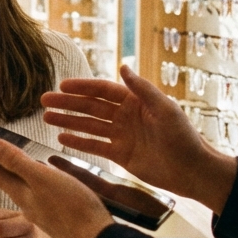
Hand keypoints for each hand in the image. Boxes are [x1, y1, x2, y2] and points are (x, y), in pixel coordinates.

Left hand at [0, 139, 115, 237]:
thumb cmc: (70, 208)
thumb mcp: (41, 178)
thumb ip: (16, 161)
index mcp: (22, 193)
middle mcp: (30, 204)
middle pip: (9, 182)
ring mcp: (45, 212)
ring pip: (26, 191)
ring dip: (17, 177)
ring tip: (13, 168)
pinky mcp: (60, 218)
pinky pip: (41, 198)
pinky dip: (37, 186)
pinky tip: (46, 185)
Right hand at [41, 65, 237, 212]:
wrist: (192, 170)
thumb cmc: (184, 137)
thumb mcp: (165, 109)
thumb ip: (142, 89)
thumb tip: (123, 66)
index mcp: (136, 101)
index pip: (102, 91)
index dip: (82, 87)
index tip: (61, 86)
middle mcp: (125, 116)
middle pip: (90, 107)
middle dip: (67, 104)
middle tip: (44, 101)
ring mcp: (121, 135)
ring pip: (89, 126)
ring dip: (68, 122)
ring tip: (46, 118)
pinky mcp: (120, 154)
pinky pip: (95, 146)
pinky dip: (78, 142)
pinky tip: (62, 139)